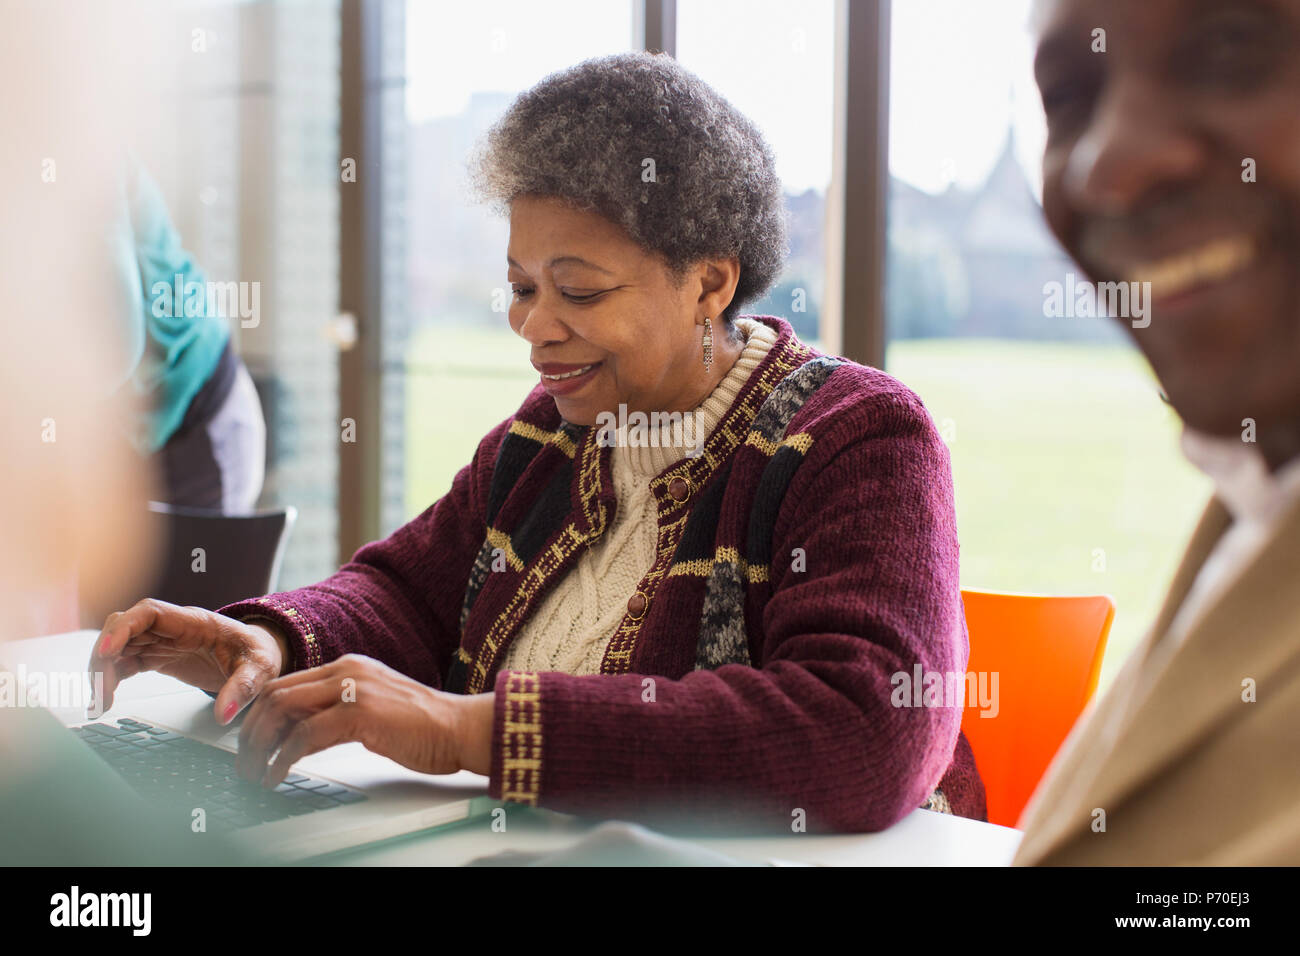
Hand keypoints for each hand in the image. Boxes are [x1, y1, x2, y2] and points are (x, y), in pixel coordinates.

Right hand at [89, 598, 290, 724]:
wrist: (259, 656)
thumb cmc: (259, 653)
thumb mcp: (260, 669)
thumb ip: (243, 688)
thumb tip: (225, 714)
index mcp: (194, 622)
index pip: (149, 612)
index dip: (123, 627)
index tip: (107, 651)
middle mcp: (172, 628)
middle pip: (124, 628)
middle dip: (105, 655)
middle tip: (101, 690)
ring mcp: (162, 642)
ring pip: (119, 646)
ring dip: (104, 670)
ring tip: (101, 701)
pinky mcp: (158, 657)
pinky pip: (125, 663)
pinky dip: (111, 679)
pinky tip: (105, 700)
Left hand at [234, 654, 489, 786]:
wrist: (462, 727)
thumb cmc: (427, 726)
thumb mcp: (374, 708)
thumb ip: (339, 711)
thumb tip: (300, 734)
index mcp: (349, 666)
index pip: (286, 683)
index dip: (258, 714)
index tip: (249, 742)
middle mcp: (347, 669)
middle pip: (276, 694)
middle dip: (250, 732)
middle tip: (243, 762)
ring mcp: (354, 688)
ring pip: (283, 711)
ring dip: (260, 747)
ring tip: (254, 773)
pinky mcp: (360, 712)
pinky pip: (304, 736)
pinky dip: (282, 759)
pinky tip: (278, 775)